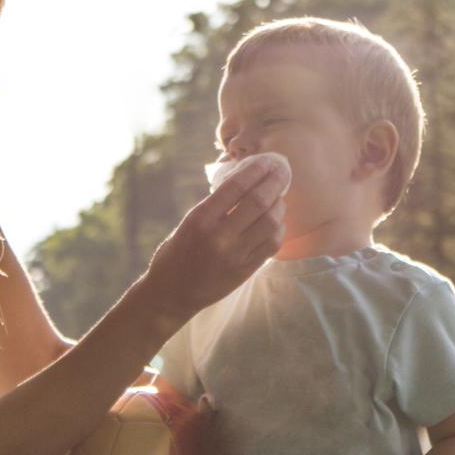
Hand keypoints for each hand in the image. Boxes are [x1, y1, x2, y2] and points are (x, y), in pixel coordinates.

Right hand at [143, 156, 287, 321]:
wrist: (171, 294)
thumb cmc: (176, 253)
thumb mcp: (189, 223)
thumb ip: (216, 206)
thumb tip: (248, 182)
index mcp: (200, 219)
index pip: (236, 187)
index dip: (256, 170)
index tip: (268, 160)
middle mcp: (219, 236)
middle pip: (259, 202)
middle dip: (275, 182)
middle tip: (283, 170)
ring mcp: (234, 256)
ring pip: (270, 223)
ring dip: (279, 205)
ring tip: (278, 198)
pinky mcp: (245, 271)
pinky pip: (272, 245)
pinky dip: (278, 229)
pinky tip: (276, 222)